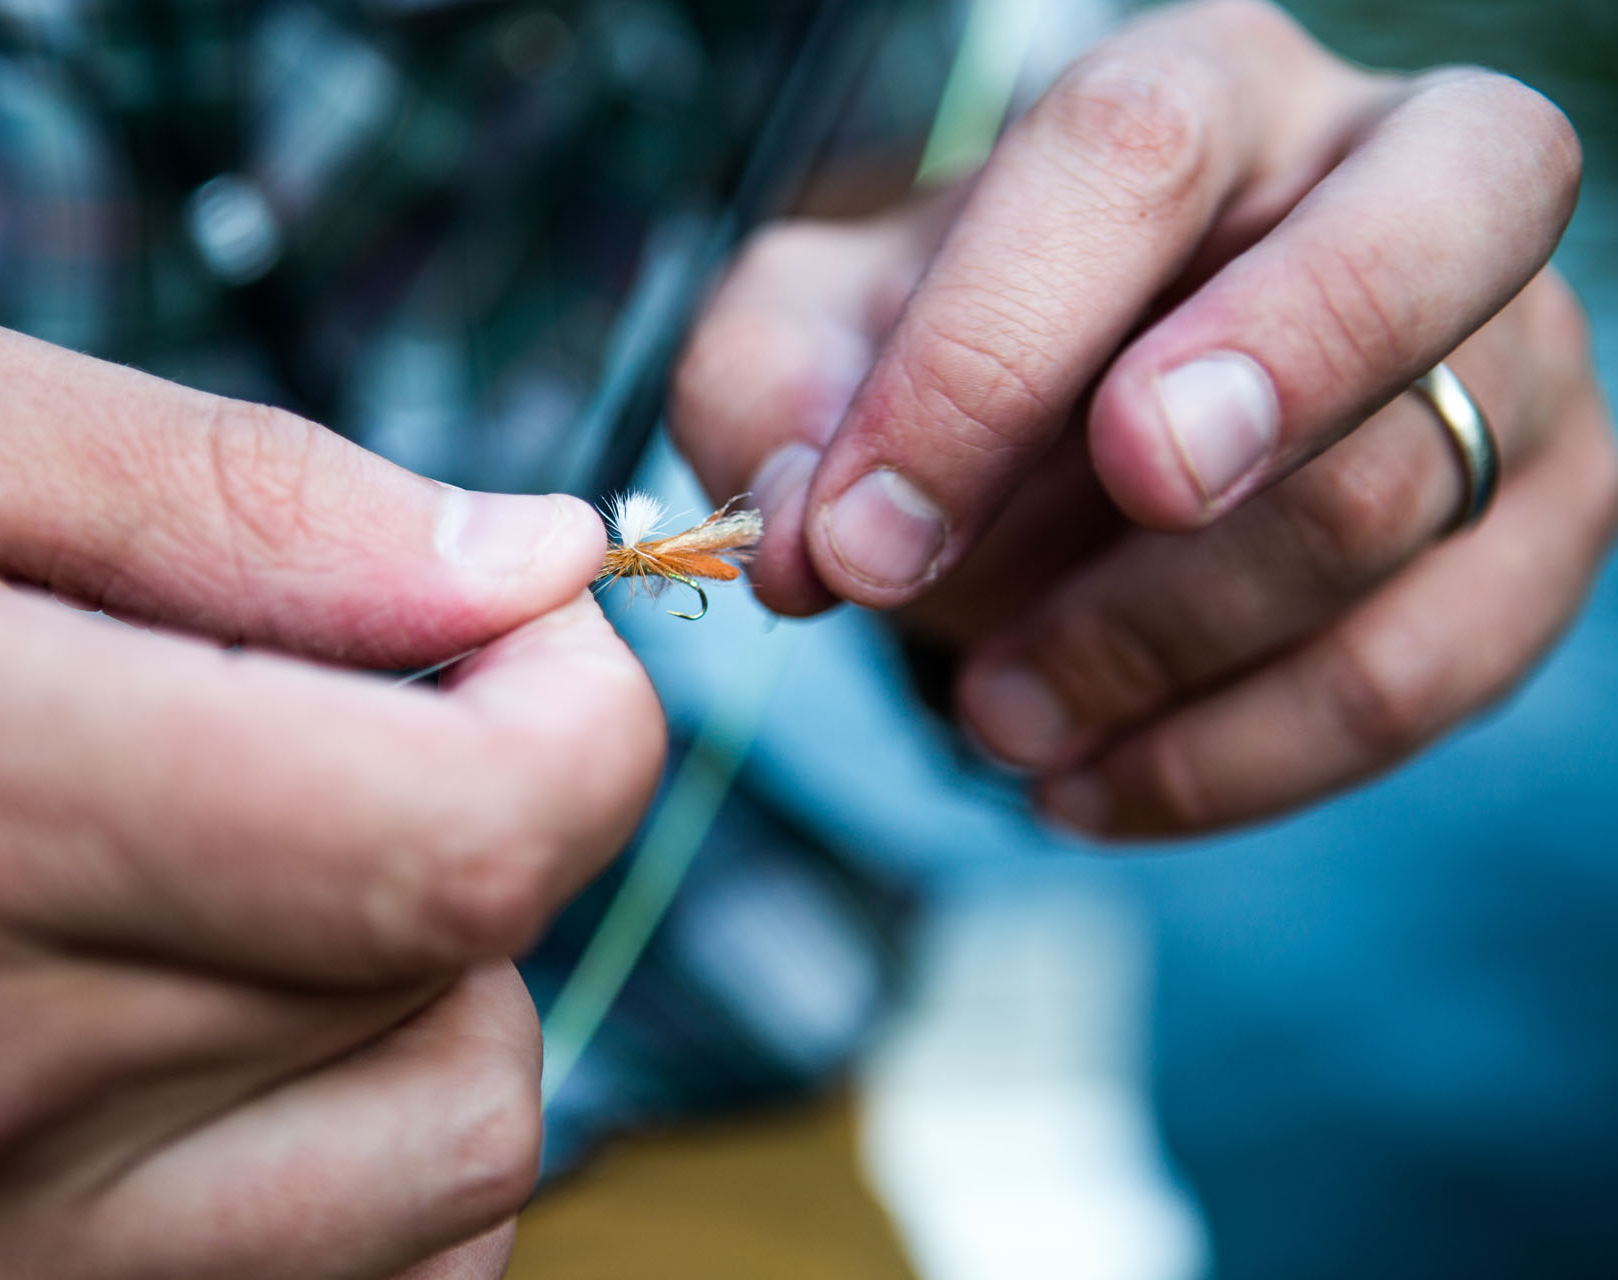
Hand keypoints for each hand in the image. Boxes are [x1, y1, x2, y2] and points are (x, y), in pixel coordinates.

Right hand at [0, 300, 664, 1276]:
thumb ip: (243, 486)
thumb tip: (534, 566)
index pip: (469, 833)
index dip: (579, 720)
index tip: (526, 642)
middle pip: (476, 971)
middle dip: (468, 816)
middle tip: (313, 745)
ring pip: (466, 1139)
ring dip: (421, 990)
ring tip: (235, 902)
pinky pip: (405, 1268)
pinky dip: (374, 1144)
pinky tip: (215, 1053)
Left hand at [672, 0, 1615, 835]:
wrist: (1084, 437)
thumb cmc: (961, 359)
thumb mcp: (819, 342)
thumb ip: (774, 398)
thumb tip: (799, 544)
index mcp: (1201, 91)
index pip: (1130, 158)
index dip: (989, 357)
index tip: (862, 542)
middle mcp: (1396, 186)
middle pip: (1414, 240)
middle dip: (1257, 386)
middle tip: (1113, 505)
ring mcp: (1507, 359)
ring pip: (1402, 494)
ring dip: (1162, 647)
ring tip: (999, 722)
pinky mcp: (1534, 528)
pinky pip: (1430, 671)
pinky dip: (1236, 760)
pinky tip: (1085, 787)